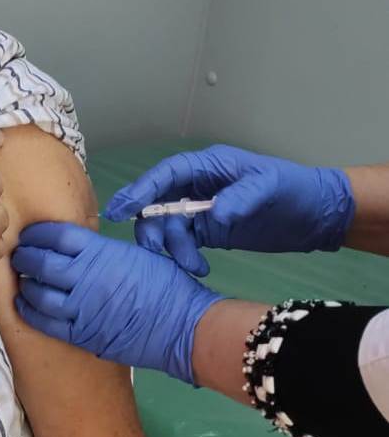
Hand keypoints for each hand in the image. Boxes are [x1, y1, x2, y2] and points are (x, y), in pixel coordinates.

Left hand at [12, 223, 222, 383]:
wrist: (184, 327)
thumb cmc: (168, 287)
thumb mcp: (136, 254)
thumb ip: (104, 251)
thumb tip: (81, 248)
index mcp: (102, 252)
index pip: (56, 235)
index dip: (37, 233)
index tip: (29, 235)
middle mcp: (86, 277)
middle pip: (40, 262)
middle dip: (24, 257)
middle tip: (19, 256)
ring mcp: (82, 308)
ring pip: (38, 293)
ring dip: (25, 285)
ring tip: (24, 281)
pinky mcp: (82, 334)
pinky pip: (44, 322)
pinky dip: (29, 311)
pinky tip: (24, 305)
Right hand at [104, 145, 355, 275]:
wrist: (315, 216)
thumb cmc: (293, 189)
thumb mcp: (269, 187)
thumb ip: (240, 198)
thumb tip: (212, 215)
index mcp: (206, 167)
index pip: (165, 175)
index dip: (140, 191)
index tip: (122, 210)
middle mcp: (196, 187)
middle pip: (157, 205)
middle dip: (152, 229)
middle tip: (156, 252)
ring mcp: (200, 210)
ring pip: (167, 229)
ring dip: (173, 249)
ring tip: (194, 266)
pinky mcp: (207, 231)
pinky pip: (182, 244)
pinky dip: (185, 258)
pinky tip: (200, 269)